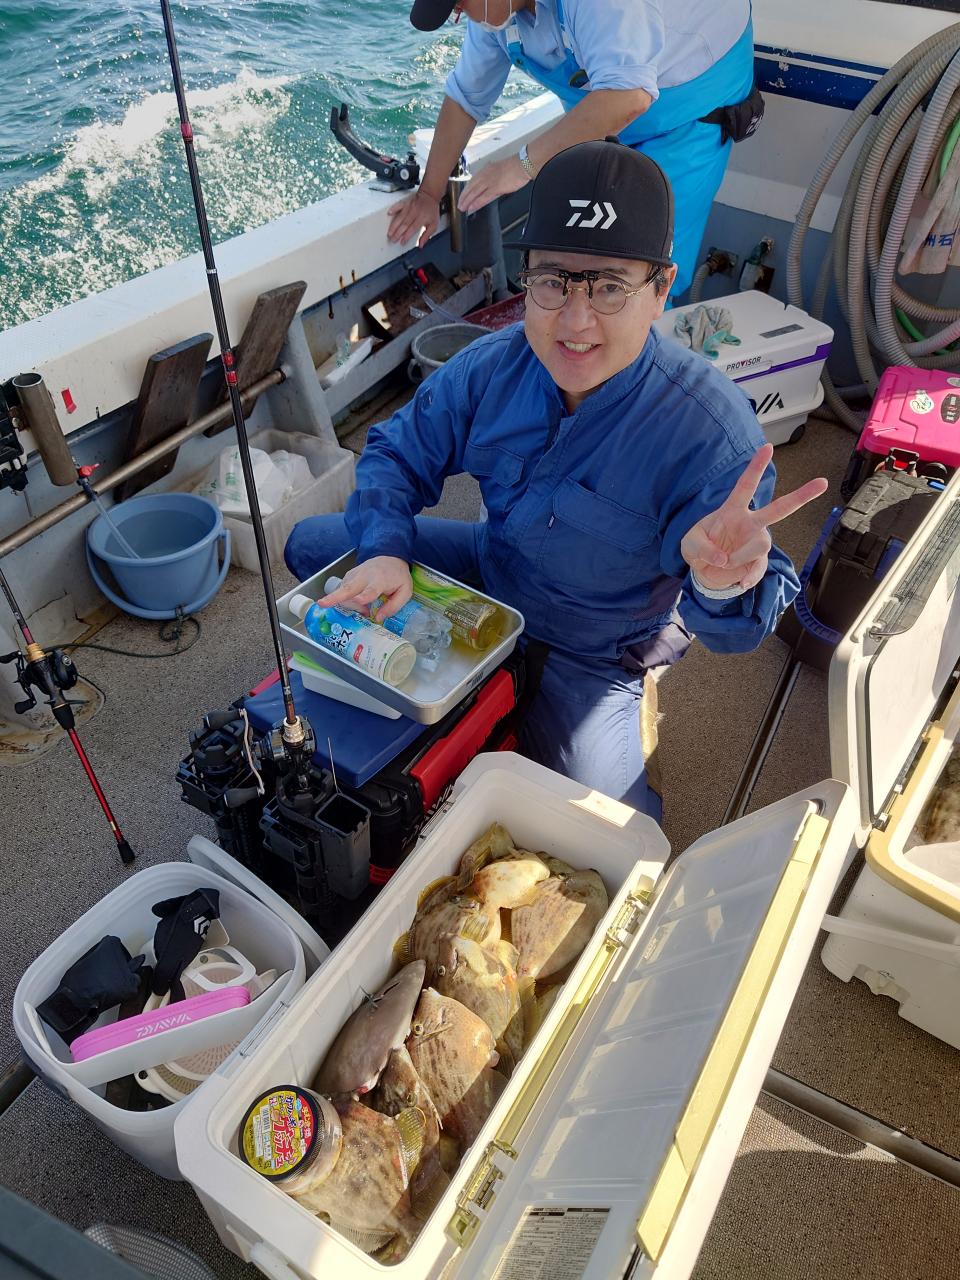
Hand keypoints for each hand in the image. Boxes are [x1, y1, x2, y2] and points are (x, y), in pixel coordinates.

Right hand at [318, 556, 412, 620]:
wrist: (390, 556)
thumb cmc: (397, 575)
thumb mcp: (405, 591)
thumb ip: (394, 606)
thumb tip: (379, 618)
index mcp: (380, 580)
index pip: (371, 589)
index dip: (364, 596)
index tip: (359, 601)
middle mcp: (364, 576)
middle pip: (348, 587)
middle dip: (335, 596)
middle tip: (323, 604)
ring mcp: (354, 575)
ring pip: (343, 591)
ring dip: (347, 604)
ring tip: (363, 610)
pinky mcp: (348, 576)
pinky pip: (342, 589)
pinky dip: (345, 599)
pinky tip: (357, 604)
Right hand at [387, 189, 440, 246]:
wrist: (430, 196)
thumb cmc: (431, 211)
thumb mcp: (434, 225)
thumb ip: (427, 235)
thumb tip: (421, 245)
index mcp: (422, 219)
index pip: (412, 229)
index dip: (406, 236)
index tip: (402, 242)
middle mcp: (415, 213)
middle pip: (404, 224)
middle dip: (398, 233)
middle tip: (393, 239)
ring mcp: (409, 207)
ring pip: (400, 217)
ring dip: (394, 225)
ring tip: (389, 233)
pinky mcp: (405, 203)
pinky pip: (398, 205)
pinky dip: (394, 209)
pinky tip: (389, 213)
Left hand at [457, 154, 530, 214]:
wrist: (523, 164)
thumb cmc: (516, 168)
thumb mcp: (500, 171)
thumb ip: (493, 180)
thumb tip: (490, 190)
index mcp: (486, 169)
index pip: (473, 181)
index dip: (467, 190)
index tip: (463, 196)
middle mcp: (486, 174)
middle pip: (471, 187)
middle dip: (464, 196)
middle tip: (459, 204)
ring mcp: (490, 181)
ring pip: (474, 192)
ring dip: (467, 201)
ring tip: (463, 207)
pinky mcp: (495, 187)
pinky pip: (483, 196)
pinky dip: (476, 202)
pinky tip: (471, 207)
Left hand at [680, 443, 828, 590]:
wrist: (704, 571)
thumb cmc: (698, 549)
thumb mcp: (690, 545)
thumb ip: (704, 549)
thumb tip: (723, 558)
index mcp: (732, 510)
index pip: (745, 485)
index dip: (755, 467)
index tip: (767, 448)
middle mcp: (749, 523)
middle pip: (779, 508)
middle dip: (801, 496)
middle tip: (823, 483)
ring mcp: (756, 542)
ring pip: (762, 544)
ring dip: (739, 556)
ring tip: (723, 562)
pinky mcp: (757, 562)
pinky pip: (760, 568)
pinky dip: (749, 577)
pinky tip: (739, 583)